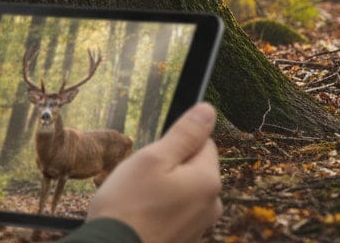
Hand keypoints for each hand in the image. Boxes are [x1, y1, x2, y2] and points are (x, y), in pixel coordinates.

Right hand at [87, 102, 221, 242]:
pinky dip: (159, 213)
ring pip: (181, 192)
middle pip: (193, 168)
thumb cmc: (128, 208)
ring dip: (162, 192)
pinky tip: (139, 219)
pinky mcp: (183, 242)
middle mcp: (211, 206)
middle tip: (141, 181)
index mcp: (208, 181)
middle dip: (169, 168)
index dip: (176, 144)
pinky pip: (174, 215)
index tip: (154, 158)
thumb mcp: (154, 158)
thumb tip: (208, 110)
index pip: (203, 142)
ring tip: (136, 203)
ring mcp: (197, 228)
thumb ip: (185, 133)